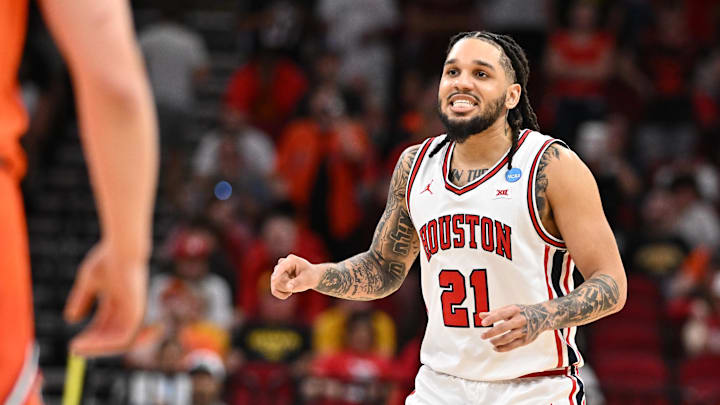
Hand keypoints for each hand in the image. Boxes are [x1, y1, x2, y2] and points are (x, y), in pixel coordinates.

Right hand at [63, 242, 147, 356]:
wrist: (122, 250)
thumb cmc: (108, 260)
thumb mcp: (89, 282)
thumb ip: (82, 299)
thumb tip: (71, 319)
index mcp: (119, 301)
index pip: (105, 325)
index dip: (91, 336)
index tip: (74, 344)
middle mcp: (129, 308)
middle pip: (112, 335)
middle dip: (93, 344)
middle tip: (74, 350)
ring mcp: (134, 311)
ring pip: (119, 341)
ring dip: (97, 347)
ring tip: (77, 349)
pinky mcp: (137, 313)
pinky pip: (123, 338)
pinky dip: (105, 344)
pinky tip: (87, 343)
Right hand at [271, 254, 319, 298]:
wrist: (311, 276)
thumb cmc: (310, 276)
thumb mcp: (307, 279)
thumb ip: (297, 282)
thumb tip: (289, 287)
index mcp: (291, 260)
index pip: (281, 266)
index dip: (277, 273)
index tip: (274, 279)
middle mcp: (282, 263)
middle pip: (277, 278)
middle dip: (286, 286)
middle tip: (296, 287)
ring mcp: (278, 271)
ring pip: (275, 285)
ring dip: (285, 290)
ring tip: (294, 287)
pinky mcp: (276, 278)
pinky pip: (274, 290)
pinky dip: (281, 294)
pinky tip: (289, 291)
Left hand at [479, 304, 549, 351]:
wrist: (543, 316)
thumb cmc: (521, 312)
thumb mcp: (510, 309)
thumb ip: (495, 313)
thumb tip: (480, 316)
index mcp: (515, 310)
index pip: (501, 314)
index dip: (491, 318)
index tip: (482, 323)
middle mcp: (520, 320)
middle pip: (504, 327)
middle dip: (491, 333)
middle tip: (482, 336)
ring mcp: (523, 330)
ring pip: (508, 338)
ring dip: (496, 341)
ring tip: (490, 342)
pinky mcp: (526, 340)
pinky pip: (512, 346)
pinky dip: (502, 348)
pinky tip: (495, 348)